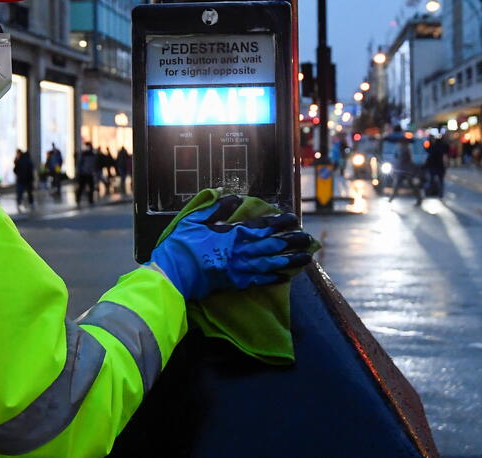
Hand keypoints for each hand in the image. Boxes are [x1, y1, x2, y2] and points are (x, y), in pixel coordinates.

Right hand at [149, 195, 313, 300]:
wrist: (173, 274)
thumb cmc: (182, 245)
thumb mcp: (196, 220)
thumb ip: (216, 208)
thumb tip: (232, 197)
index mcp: (233, 234)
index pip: (263, 226)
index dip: (280, 222)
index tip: (293, 219)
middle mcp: (241, 252)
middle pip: (273, 245)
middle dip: (293, 241)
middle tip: (308, 238)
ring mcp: (240, 269)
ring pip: (272, 264)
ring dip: (291, 260)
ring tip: (306, 258)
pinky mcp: (235, 283)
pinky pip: (260, 281)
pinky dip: (274, 278)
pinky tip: (286, 276)